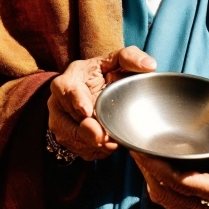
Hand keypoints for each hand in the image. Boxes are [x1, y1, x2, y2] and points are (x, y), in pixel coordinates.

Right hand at [48, 46, 155, 161]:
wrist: (92, 90)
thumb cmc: (104, 73)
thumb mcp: (115, 60)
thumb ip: (130, 58)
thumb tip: (149, 66)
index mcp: (69, 79)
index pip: (67, 90)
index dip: (76, 101)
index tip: (87, 111)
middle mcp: (59, 102)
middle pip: (68, 122)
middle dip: (86, 132)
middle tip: (104, 137)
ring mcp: (60, 123)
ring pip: (73, 139)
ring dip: (92, 144)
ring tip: (111, 141)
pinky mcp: (67, 139)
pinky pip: (80, 150)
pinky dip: (95, 150)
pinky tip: (108, 144)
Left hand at [131, 127, 208, 208]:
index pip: (191, 185)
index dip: (165, 170)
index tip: (147, 152)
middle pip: (176, 196)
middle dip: (151, 174)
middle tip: (135, 149)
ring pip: (175, 205)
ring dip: (154, 183)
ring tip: (140, 159)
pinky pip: (181, 206)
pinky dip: (163, 191)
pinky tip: (154, 173)